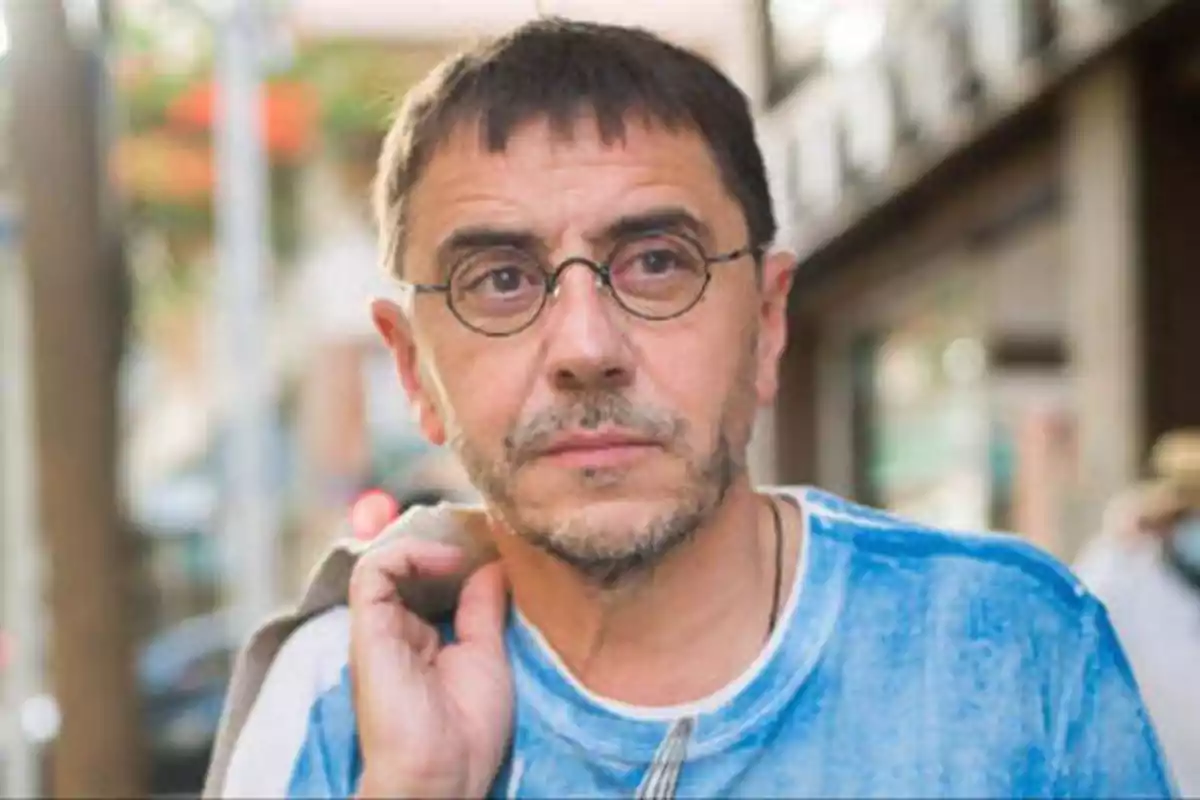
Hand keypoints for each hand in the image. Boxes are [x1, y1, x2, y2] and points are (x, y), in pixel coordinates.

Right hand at [349, 538, 511, 798]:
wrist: (442, 772)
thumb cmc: (467, 729)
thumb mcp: (488, 655)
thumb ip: (484, 609)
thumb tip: (492, 565)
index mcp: (424, 640)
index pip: (429, 582)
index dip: (456, 556)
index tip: (493, 546)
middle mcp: (397, 631)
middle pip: (409, 567)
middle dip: (443, 542)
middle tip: (482, 532)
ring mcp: (380, 628)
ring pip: (388, 562)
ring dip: (427, 544)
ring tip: (465, 549)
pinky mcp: (368, 628)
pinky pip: (373, 570)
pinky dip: (408, 552)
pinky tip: (448, 561)